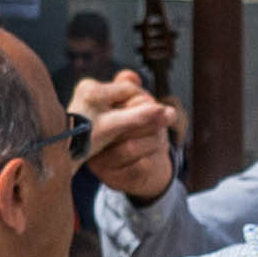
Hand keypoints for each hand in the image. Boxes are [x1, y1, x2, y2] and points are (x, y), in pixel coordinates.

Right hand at [72, 69, 181, 203]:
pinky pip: (140, 165)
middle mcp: (89, 141)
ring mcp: (99, 163)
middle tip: (168, 114)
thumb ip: (130, 90)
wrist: (145, 168)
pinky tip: (158, 150)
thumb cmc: (135, 131)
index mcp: (91, 117)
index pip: (113, 103)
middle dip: (150, 118)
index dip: (140, 99)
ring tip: (162, 134)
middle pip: (120, 124)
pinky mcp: (114, 180)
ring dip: (154, 138)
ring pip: (130, 146)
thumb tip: (130, 76)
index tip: (153, 101)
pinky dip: (154, 155)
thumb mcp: (133, 106)